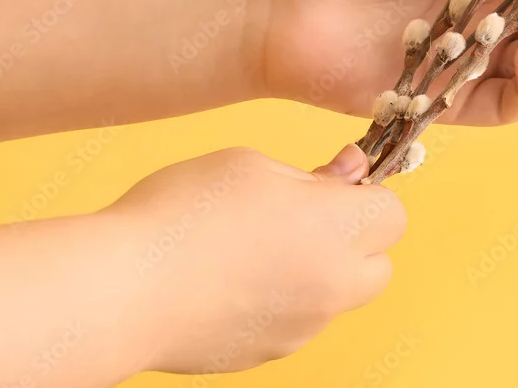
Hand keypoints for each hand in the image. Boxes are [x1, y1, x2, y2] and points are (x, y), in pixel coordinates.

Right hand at [109, 144, 402, 373]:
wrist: (123, 291)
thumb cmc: (183, 213)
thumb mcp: (251, 164)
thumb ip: (311, 175)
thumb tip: (347, 175)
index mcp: (337, 229)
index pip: (393, 215)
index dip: (367, 196)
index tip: (331, 185)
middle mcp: (333, 285)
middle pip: (379, 265)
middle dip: (354, 241)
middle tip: (302, 219)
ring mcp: (304, 327)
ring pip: (338, 297)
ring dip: (319, 273)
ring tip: (256, 251)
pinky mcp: (270, 353)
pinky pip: (298, 323)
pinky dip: (284, 303)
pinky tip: (233, 283)